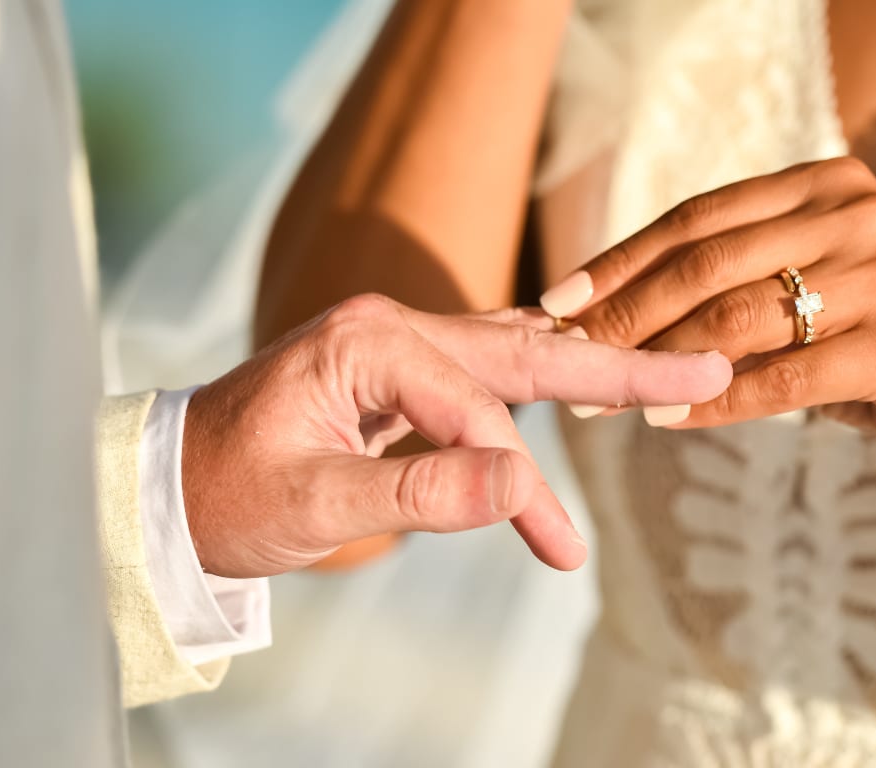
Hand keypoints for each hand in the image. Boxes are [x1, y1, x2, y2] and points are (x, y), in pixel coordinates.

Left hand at [183, 294, 731, 576]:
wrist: (171, 485)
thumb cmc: (228, 494)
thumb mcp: (314, 506)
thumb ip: (417, 495)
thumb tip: (518, 484)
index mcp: (368, 344)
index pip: (477, 409)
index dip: (521, 480)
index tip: (557, 547)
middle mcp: (393, 327)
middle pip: (526, 348)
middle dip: (618, 366)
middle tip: (703, 370)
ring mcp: (401, 342)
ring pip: (518, 353)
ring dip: (593, 368)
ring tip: (671, 370)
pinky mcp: (406, 371)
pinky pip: (493, 371)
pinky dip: (548, 380)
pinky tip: (589, 375)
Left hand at [540, 157, 875, 491]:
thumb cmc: (871, 351)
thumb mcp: (806, 297)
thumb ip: (731, 284)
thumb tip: (602, 312)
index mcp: (830, 184)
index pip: (700, 217)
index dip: (621, 259)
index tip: (557, 299)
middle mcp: (860, 214)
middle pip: (708, 262)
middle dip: (624, 313)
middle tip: (564, 353)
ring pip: (736, 318)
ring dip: (655, 362)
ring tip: (602, 394)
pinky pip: (781, 377)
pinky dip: (714, 401)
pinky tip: (664, 417)